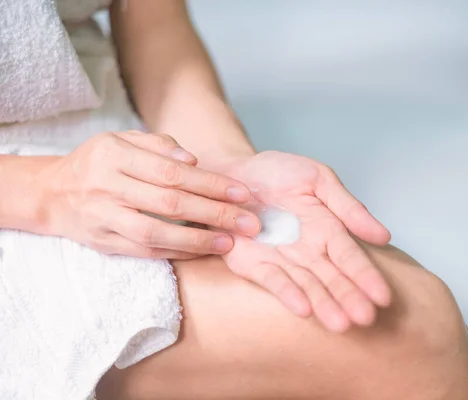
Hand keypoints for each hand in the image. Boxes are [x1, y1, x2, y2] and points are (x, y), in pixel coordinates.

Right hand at [36, 131, 260, 258]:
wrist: (51, 193)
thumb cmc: (98, 163)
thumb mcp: (121, 140)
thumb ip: (158, 145)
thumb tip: (193, 160)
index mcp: (114, 155)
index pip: (172, 172)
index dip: (211, 183)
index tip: (242, 193)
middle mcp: (107, 186)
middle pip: (169, 203)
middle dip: (214, 213)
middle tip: (248, 222)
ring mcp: (103, 217)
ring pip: (156, 232)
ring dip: (198, 240)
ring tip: (230, 241)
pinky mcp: (103, 243)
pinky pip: (144, 251)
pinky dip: (177, 253)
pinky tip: (203, 251)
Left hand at [209, 151, 391, 331]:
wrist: (233, 175)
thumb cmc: (278, 173)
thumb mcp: (318, 180)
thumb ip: (348, 207)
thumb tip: (383, 236)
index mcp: (328, 230)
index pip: (350, 257)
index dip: (366, 276)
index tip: (383, 296)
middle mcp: (308, 251)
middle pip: (332, 278)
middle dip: (348, 297)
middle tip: (365, 318)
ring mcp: (282, 261)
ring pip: (307, 285)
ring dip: (323, 304)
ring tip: (340, 324)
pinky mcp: (253, 265)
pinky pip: (273, 280)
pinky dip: (288, 294)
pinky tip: (304, 309)